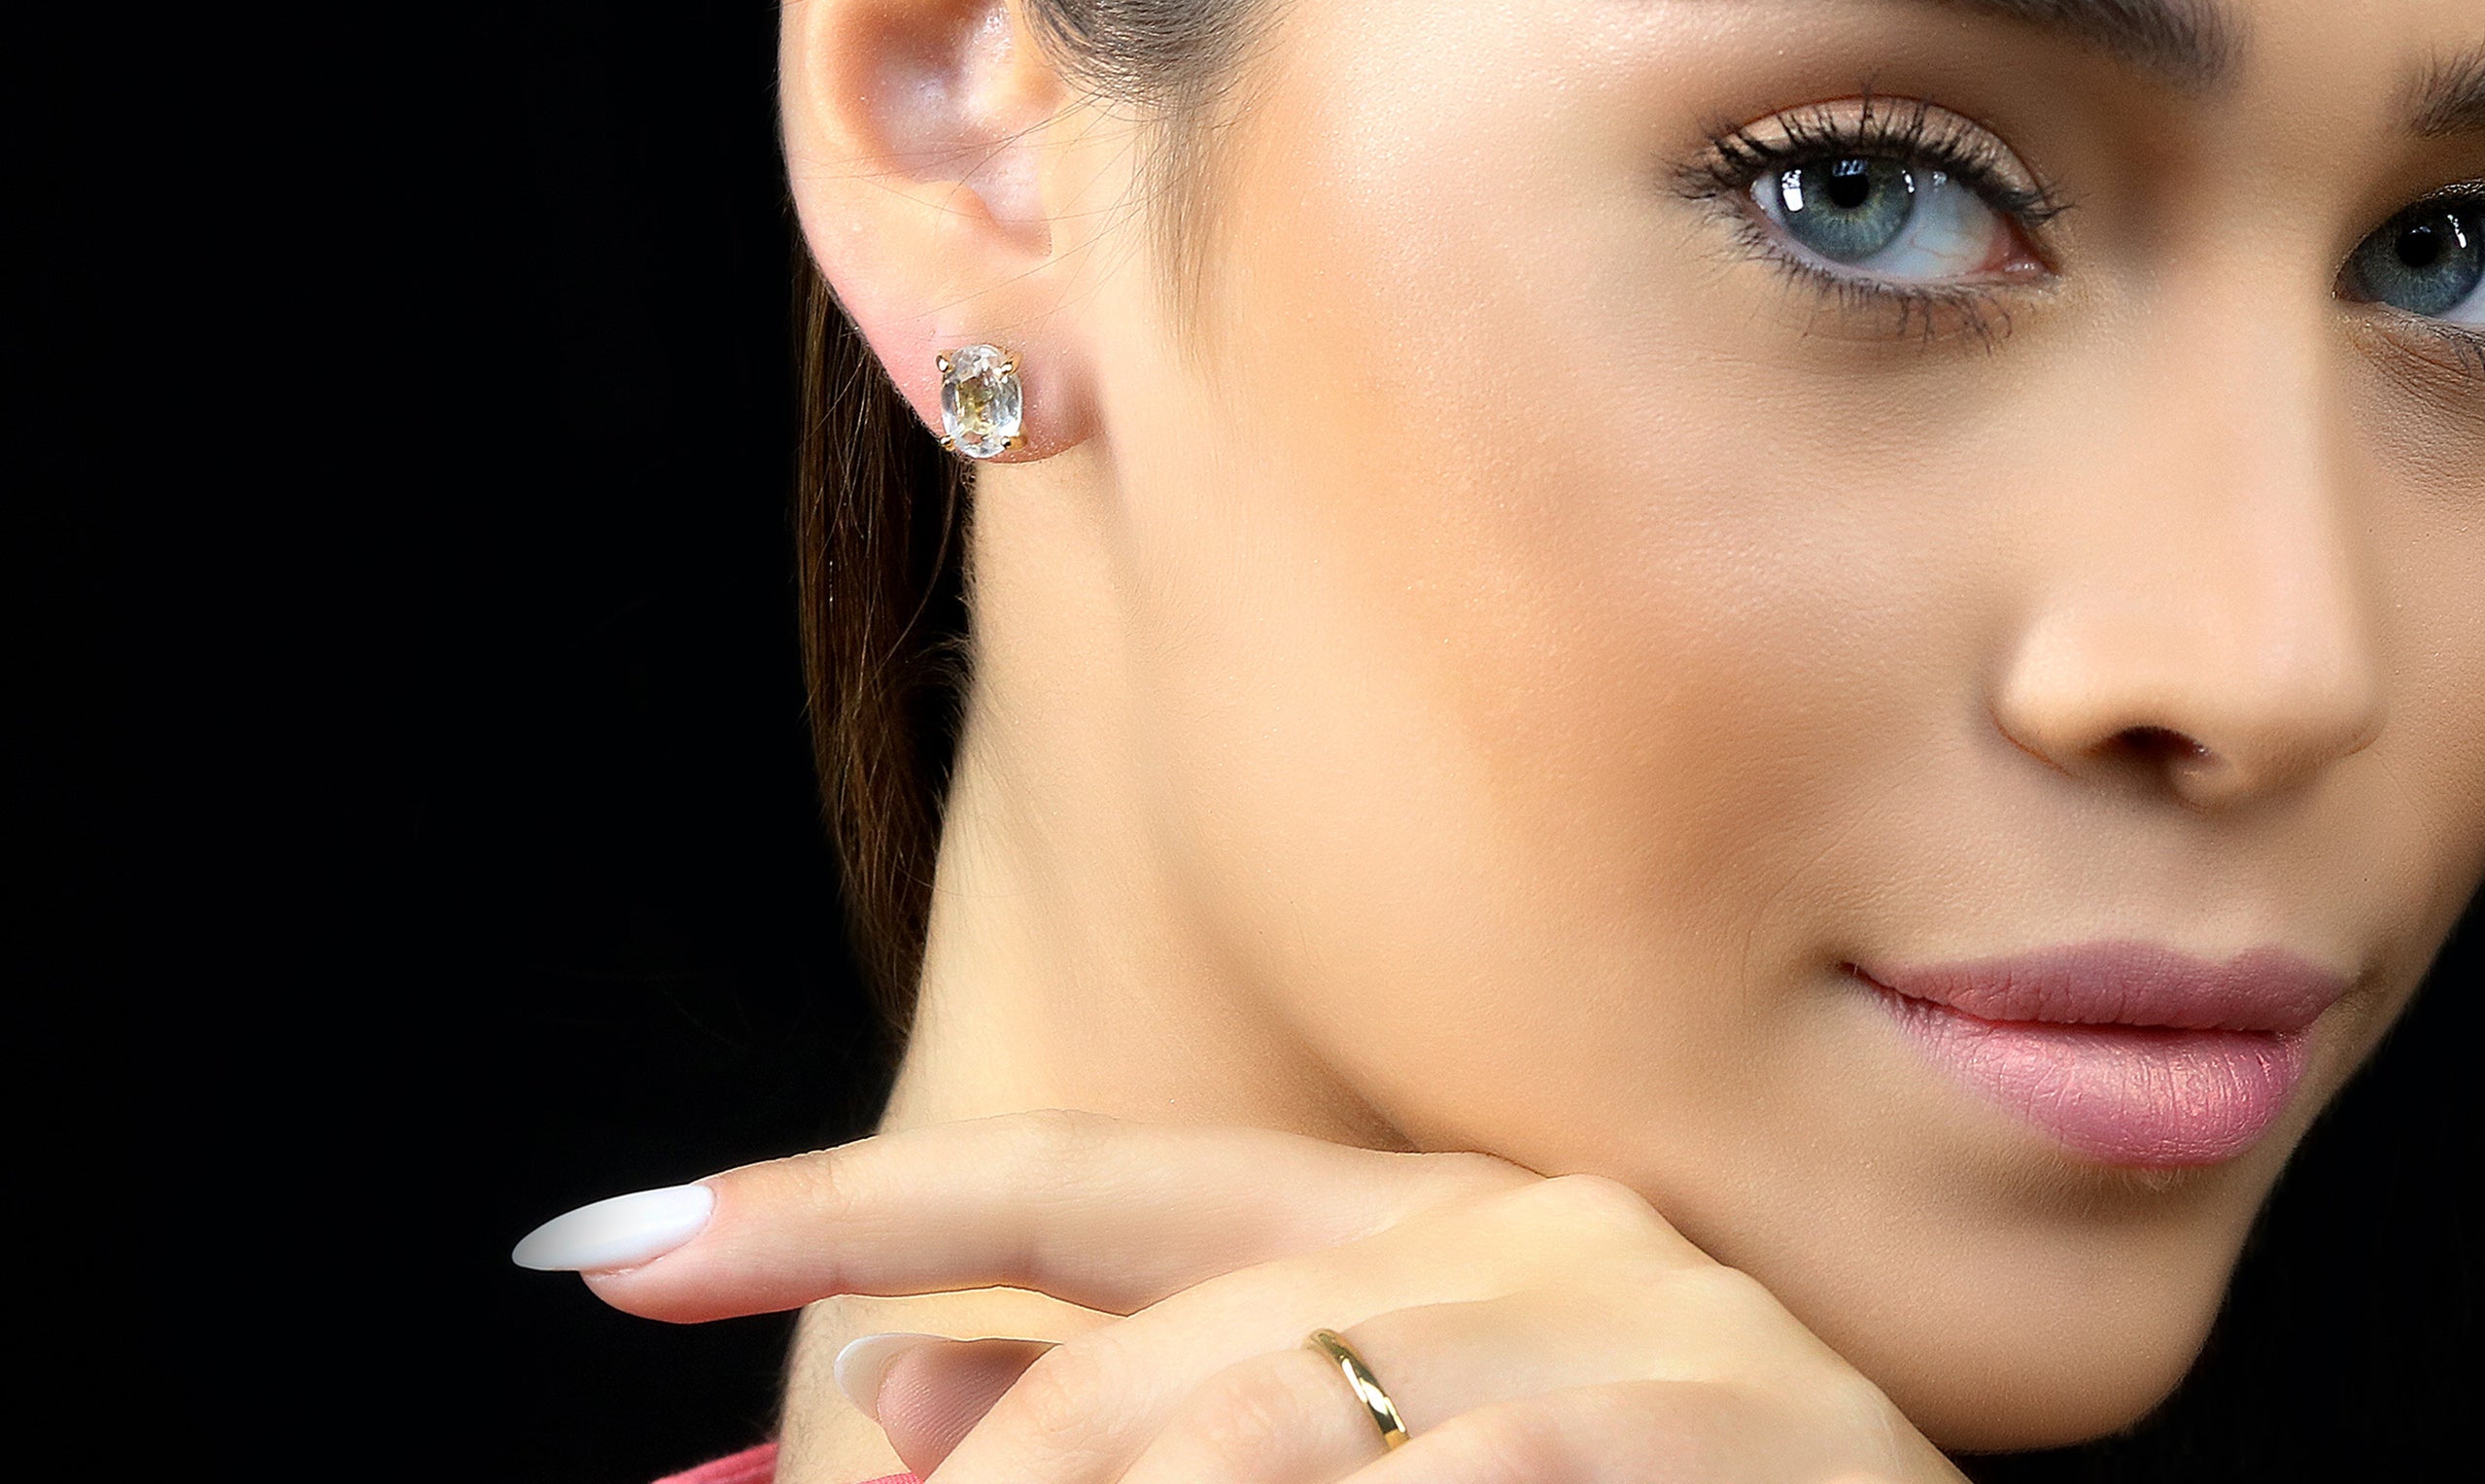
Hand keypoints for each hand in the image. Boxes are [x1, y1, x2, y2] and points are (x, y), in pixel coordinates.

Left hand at [585, 1112, 1965, 1481]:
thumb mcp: (1399, 1465)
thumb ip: (1178, 1416)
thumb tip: (918, 1399)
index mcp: (1433, 1215)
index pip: (1089, 1186)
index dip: (848, 1212)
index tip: (619, 1250)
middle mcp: (1523, 1230)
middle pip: (1152, 1354)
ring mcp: (1628, 1322)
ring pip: (1257, 1418)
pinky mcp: (1709, 1429)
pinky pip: (1448, 1483)